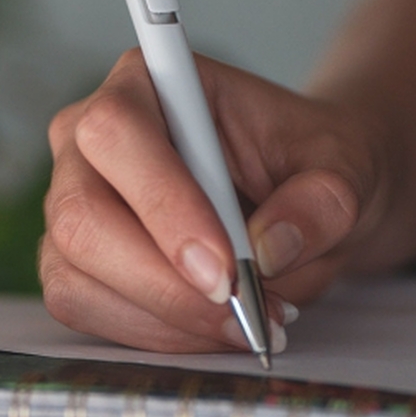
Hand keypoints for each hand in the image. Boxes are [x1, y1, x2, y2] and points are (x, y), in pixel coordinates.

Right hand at [39, 48, 393, 353]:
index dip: (163, 204)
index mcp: (143, 82)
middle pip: (81, 216)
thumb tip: (268, 250)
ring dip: (164, 319)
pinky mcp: (70, 259)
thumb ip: (321, 202)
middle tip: (245, 316)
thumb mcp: (346, 167)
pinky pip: (84, 309)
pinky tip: (209, 327)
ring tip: (246, 323)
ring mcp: (69, 202)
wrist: (296, 196)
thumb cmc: (309, 163)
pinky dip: (152, 334)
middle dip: (163, 284)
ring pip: (75, 275)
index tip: (226, 270)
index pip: (118, 133)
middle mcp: (86, 139)